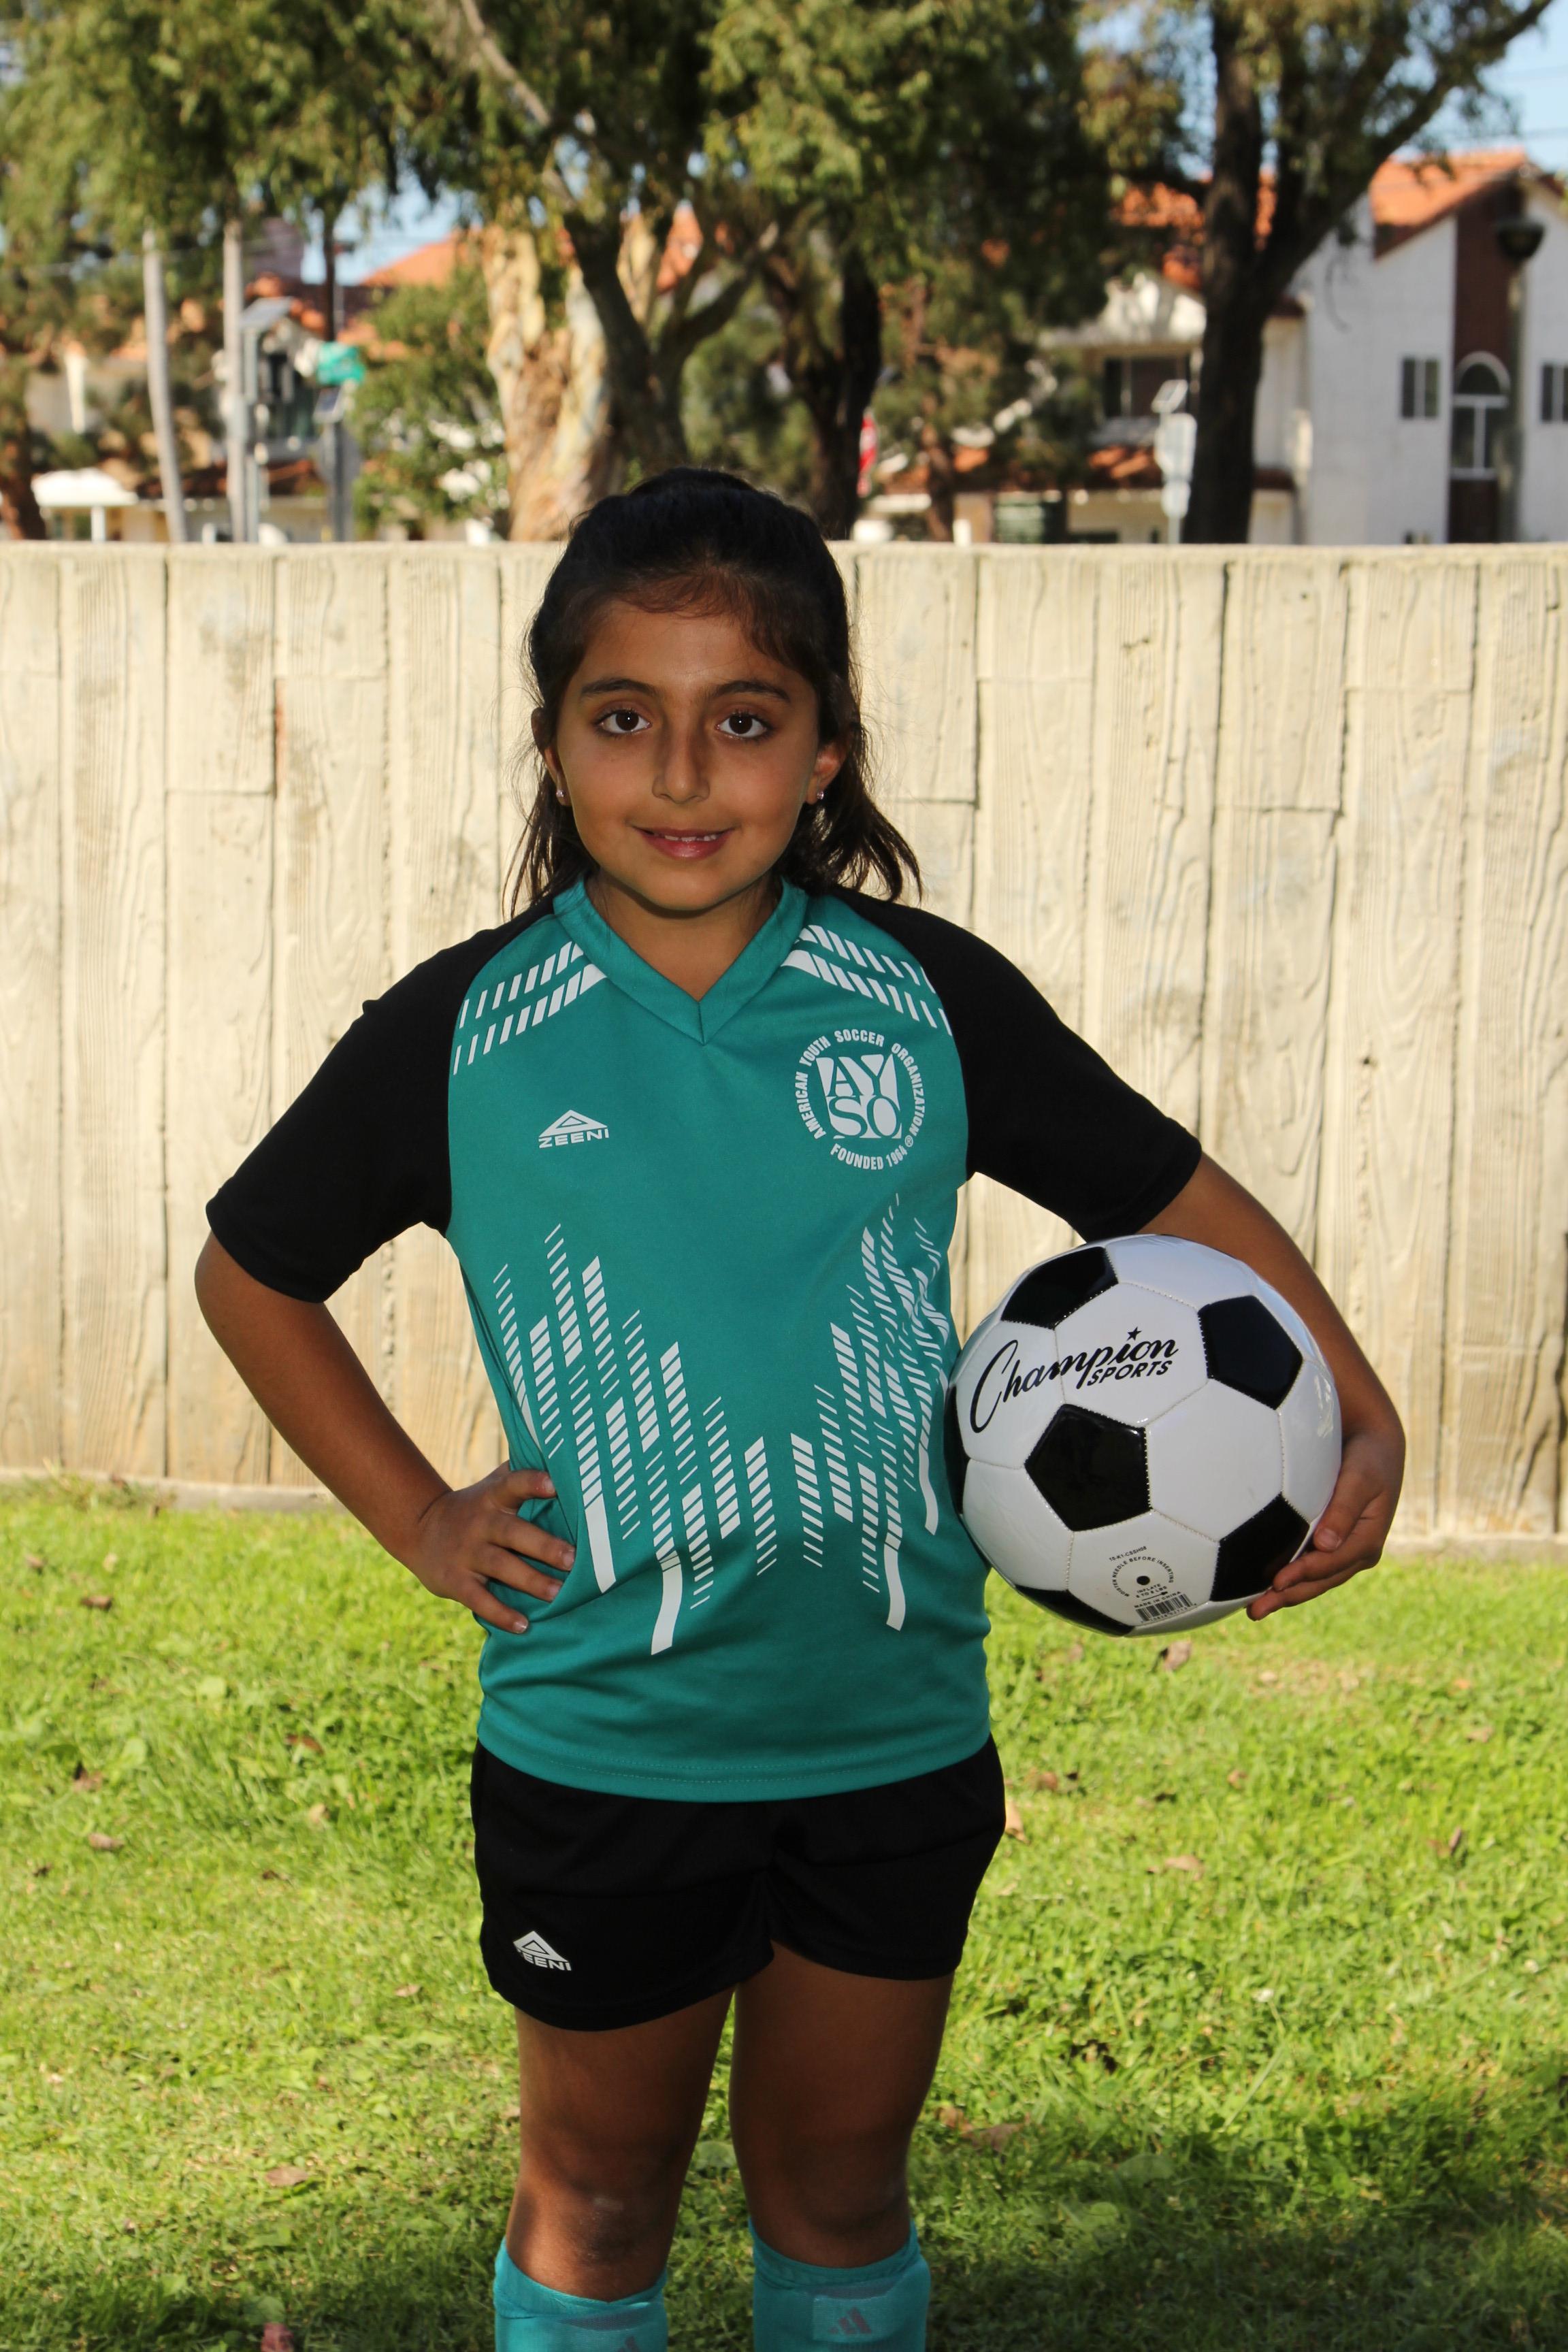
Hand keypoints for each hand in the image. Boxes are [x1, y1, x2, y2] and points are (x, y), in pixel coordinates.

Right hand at [407, 1466, 574, 1633]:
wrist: (420, 1529)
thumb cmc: (476, 1507)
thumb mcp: (493, 1486)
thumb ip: (522, 1472)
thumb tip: (564, 1450)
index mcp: (493, 1497)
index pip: (514, 1484)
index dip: (533, 1483)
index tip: (555, 1485)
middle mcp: (481, 1523)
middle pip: (513, 1532)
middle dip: (544, 1546)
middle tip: (574, 1559)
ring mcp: (467, 1553)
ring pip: (501, 1567)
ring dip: (530, 1581)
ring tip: (558, 1594)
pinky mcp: (455, 1580)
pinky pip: (480, 1600)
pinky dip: (501, 1614)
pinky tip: (524, 1625)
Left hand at [1246, 1411, 1404, 1620]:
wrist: (1374, 1444)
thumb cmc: (1368, 1458)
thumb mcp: (1361, 1478)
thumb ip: (1344, 1509)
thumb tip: (1325, 1545)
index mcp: (1367, 1541)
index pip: (1331, 1564)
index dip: (1304, 1575)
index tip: (1277, 1583)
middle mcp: (1356, 1553)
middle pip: (1319, 1581)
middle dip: (1288, 1596)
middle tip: (1255, 1612)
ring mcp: (1343, 1551)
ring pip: (1312, 1579)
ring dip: (1285, 1594)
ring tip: (1254, 1610)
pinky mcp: (1330, 1544)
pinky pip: (1308, 1565)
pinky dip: (1289, 1577)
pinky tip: (1265, 1585)